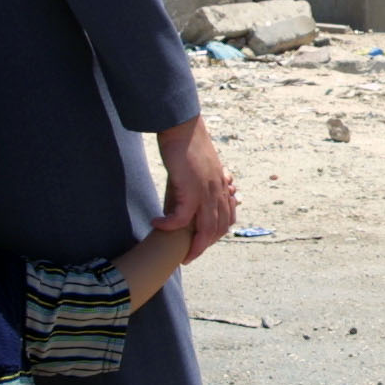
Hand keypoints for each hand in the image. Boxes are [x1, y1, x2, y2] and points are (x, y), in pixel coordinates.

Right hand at [155, 115, 237, 261]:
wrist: (183, 127)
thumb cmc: (187, 146)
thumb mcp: (198, 170)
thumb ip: (196, 188)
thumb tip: (180, 206)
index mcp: (222, 186)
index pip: (227, 218)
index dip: (216, 234)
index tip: (203, 243)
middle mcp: (219, 191)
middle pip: (218, 228)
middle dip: (205, 247)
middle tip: (189, 257)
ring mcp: (207, 191)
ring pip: (206, 228)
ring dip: (194, 246)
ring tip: (182, 255)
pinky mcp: (191, 188)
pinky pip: (182, 217)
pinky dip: (170, 225)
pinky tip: (157, 225)